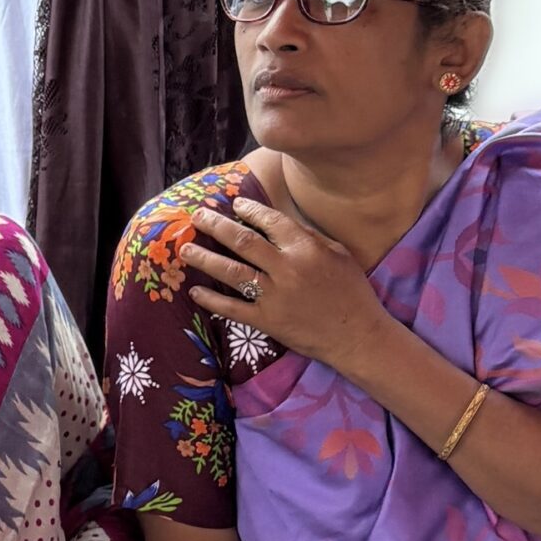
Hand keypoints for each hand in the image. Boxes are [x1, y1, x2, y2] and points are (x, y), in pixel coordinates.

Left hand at [181, 198, 391, 373]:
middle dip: (216, 226)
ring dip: (204, 259)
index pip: (270, 222)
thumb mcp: (338, 254)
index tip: (234, 205)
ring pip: (232, 272)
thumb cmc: (350, 291)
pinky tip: (195, 292)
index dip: (249, 210)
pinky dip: (212, 300)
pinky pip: (232, 308)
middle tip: (197, 217)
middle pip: (243, 241)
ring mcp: (274, 296)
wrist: (356, 334)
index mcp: (306, 249)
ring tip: (184, 250)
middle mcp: (286, 269)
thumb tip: (277, 223)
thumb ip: (308, 237)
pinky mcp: (267, 321)